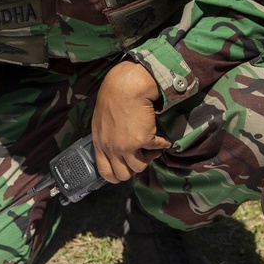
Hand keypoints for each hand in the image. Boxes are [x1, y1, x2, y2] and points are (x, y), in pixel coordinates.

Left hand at [91, 61, 170, 182]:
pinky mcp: (143, 140)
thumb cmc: (112, 99)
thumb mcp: (101, 122)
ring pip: (140, 167)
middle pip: (124, 175)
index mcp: (99, 144)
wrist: (126, 87)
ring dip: (149, 158)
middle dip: (134, 168)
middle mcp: (111, 148)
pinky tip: (163, 139)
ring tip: (151, 147)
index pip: (105, 172)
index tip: (126, 169)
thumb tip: (117, 150)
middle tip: (141, 157)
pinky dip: (162, 144)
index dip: (117, 176)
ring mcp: (127, 146)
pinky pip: (157, 149)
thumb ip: (107, 138)